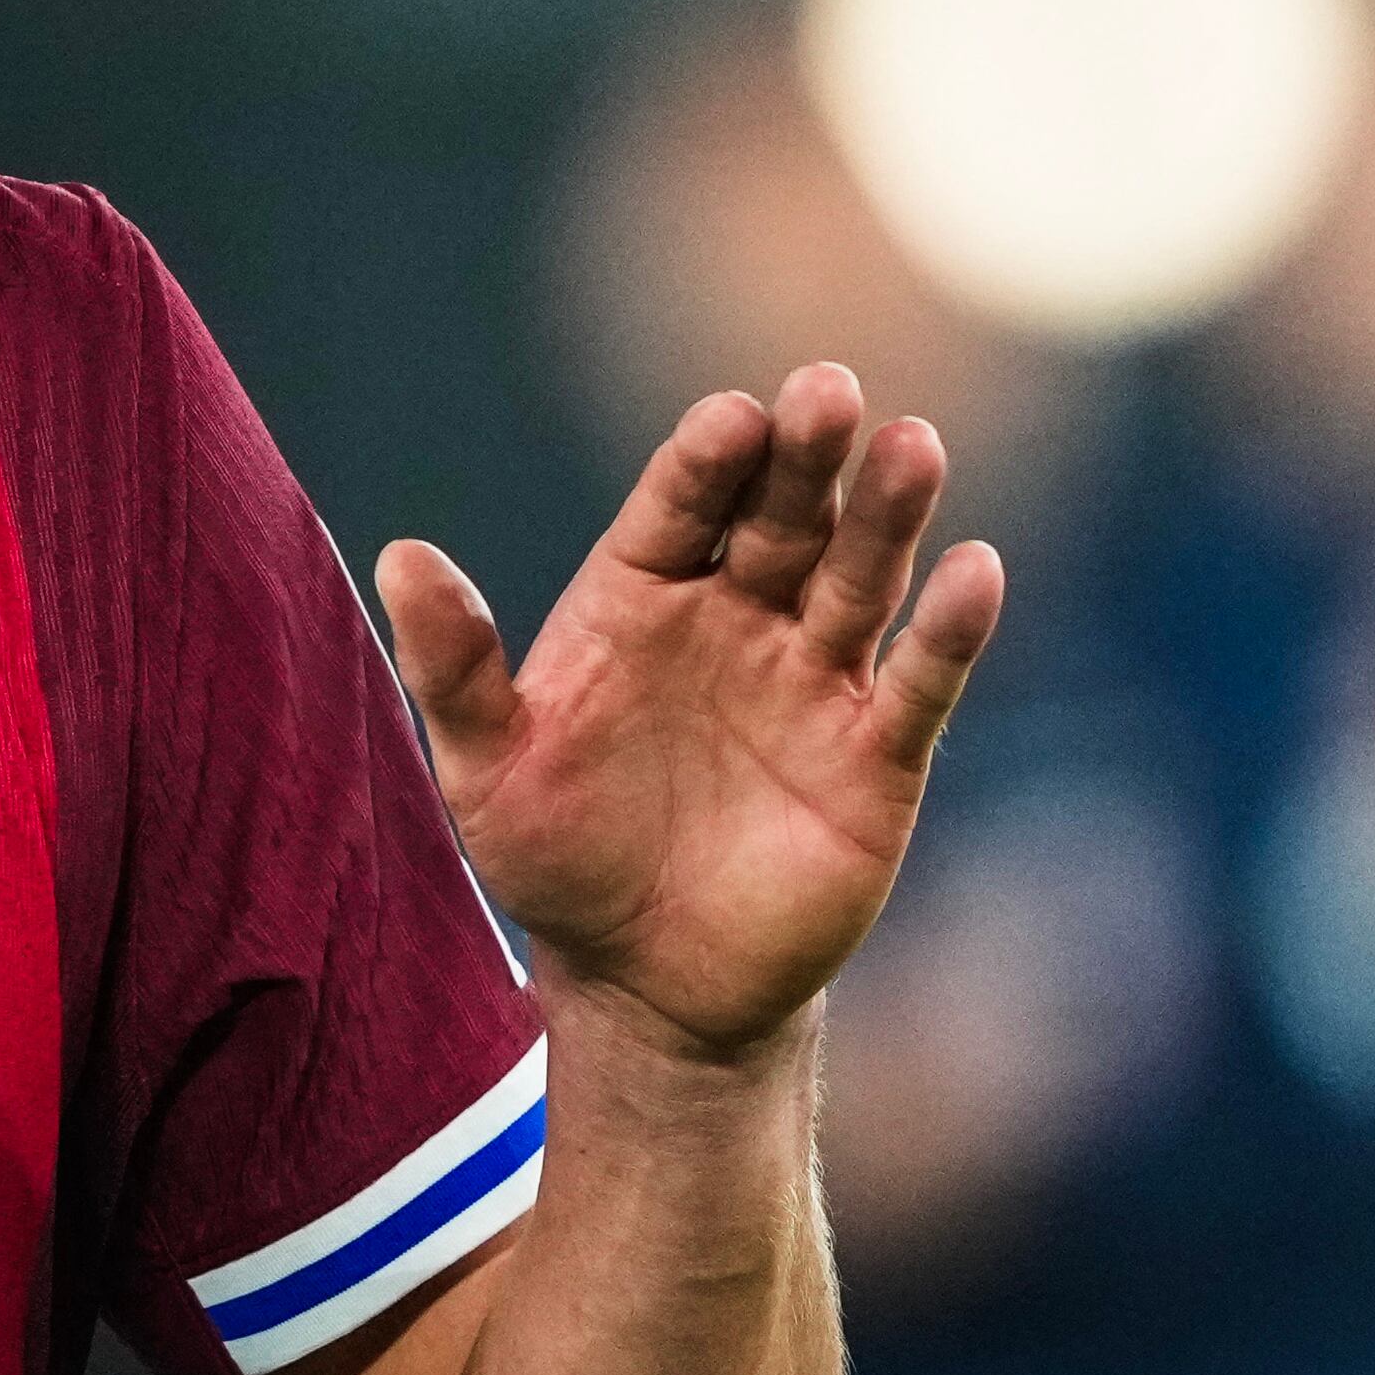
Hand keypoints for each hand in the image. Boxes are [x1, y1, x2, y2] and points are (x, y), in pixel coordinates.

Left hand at [382, 362, 1002, 1055]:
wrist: (647, 984)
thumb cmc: (558, 858)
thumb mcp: (487, 769)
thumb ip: (454, 666)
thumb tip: (398, 554)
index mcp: (642, 596)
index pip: (680, 505)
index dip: (706, 461)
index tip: (730, 419)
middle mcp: (737, 615)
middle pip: (781, 517)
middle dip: (806, 457)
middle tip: (828, 390)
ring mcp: (813, 677)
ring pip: (860, 576)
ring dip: (889, 514)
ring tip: (913, 446)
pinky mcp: (878, 753)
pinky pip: (920, 680)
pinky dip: (951, 627)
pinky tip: (975, 571)